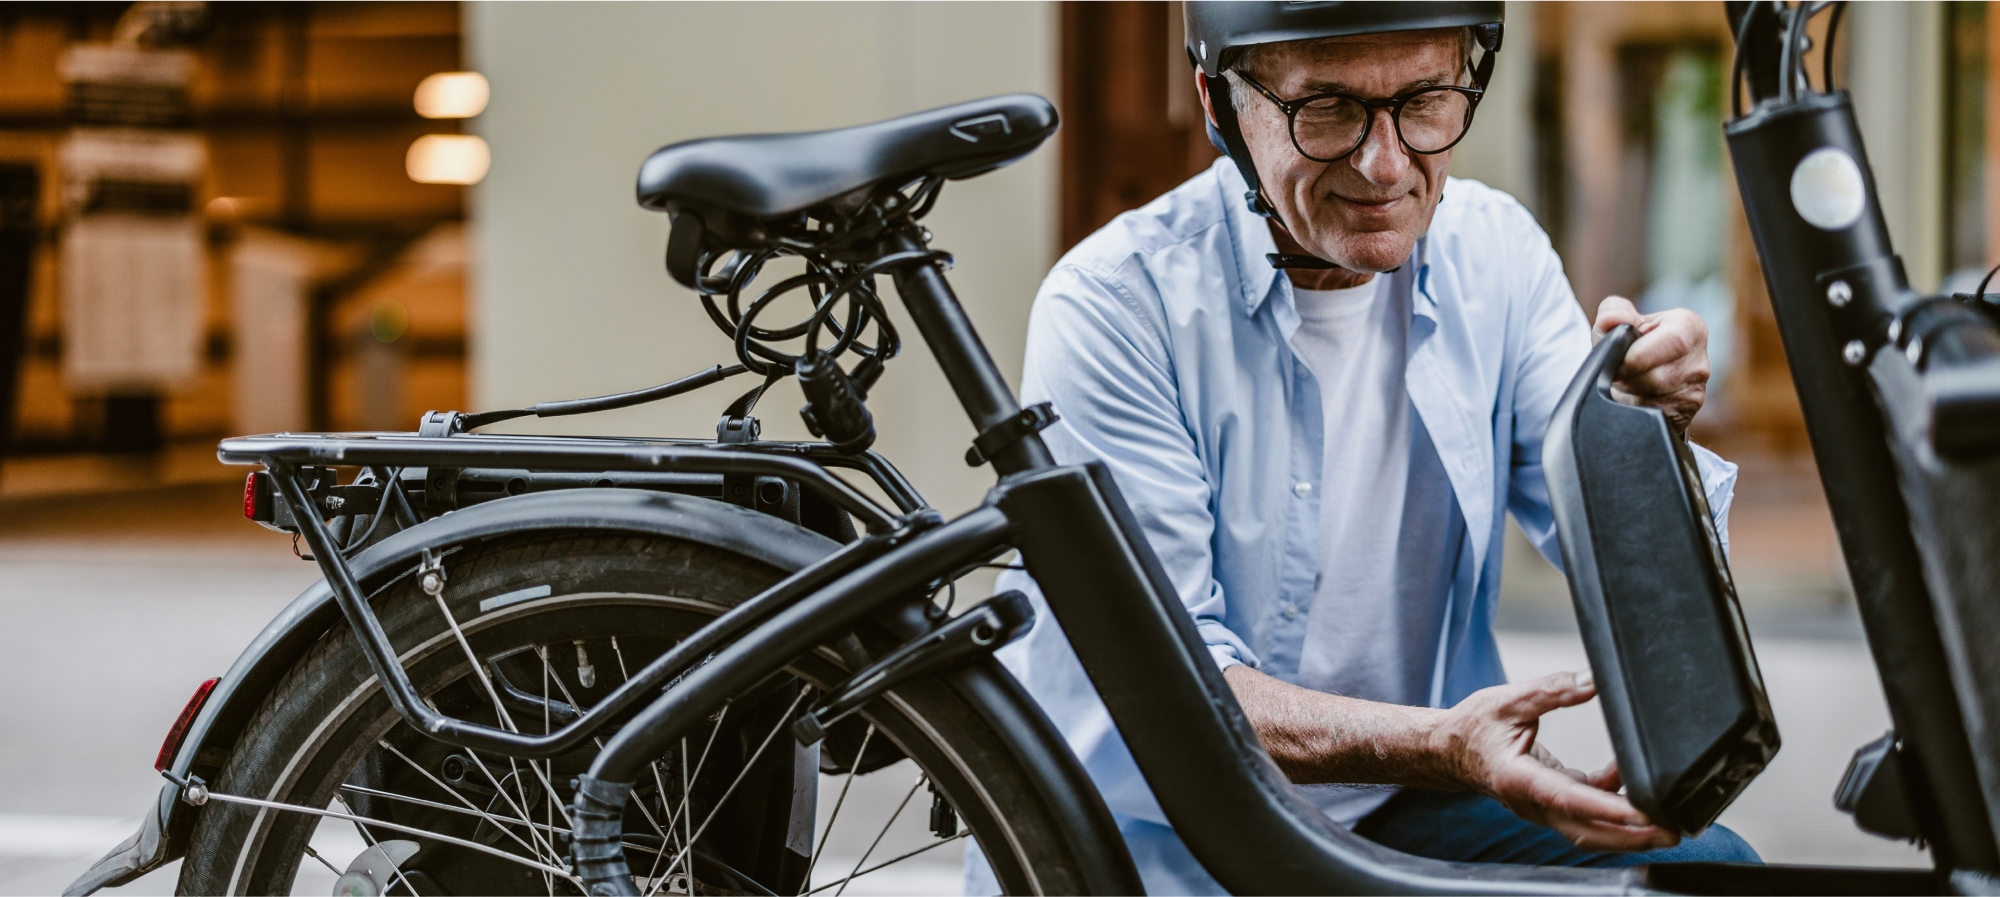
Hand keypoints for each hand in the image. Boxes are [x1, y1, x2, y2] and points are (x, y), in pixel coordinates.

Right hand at [1431, 671, 1679, 851]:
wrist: (1447, 749)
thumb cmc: (1473, 727)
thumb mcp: (1508, 700)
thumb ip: (1552, 691)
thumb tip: (1594, 680)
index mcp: (1518, 778)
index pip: (1570, 799)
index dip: (1609, 808)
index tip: (1643, 812)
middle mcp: (1532, 803)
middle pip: (1588, 832)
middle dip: (1633, 836)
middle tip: (1673, 830)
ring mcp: (1542, 809)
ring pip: (1591, 831)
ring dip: (1629, 830)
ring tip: (1666, 818)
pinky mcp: (1551, 804)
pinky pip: (1587, 813)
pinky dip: (1613, 803)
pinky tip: (1626, 778)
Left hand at [1593, 296, 1709, 433]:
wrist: (1637, 376)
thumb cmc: (1630, 344)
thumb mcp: (1617, 322)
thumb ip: (1613, 312)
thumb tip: (1614, 319)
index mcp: (1690, 327)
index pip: (1673, 340)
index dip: (1639, 354)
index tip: (1617, 362)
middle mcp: (1699, 360)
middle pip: (1660, 375)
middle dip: (1629, 378)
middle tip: (1614, 374)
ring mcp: (1696, 391)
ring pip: (1656, 400)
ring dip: (1630, 395)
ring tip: (1624, 384)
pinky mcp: (1685, 415)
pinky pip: (1655, 417)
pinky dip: (1635, 410)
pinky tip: (1632, 399)